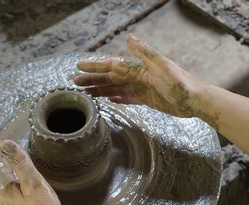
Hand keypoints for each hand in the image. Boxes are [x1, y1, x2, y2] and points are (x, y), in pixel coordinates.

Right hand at [74, 33, 202, 117]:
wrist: (195, 100)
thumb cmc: (180, 83)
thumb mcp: (162, 66)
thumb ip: (144, 53)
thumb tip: (128, 37)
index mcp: (138, 68)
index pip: (112, 66)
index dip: (95, 66)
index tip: (79, 66)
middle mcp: (136, 76)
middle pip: (109, 78)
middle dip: (92, 79)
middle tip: (75, 82)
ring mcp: (139, 88)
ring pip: (114, 88)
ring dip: (100, 89)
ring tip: (86, 93)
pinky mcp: (144, 99)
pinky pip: (125, 98)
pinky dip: (116, 98)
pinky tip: (107, 99)